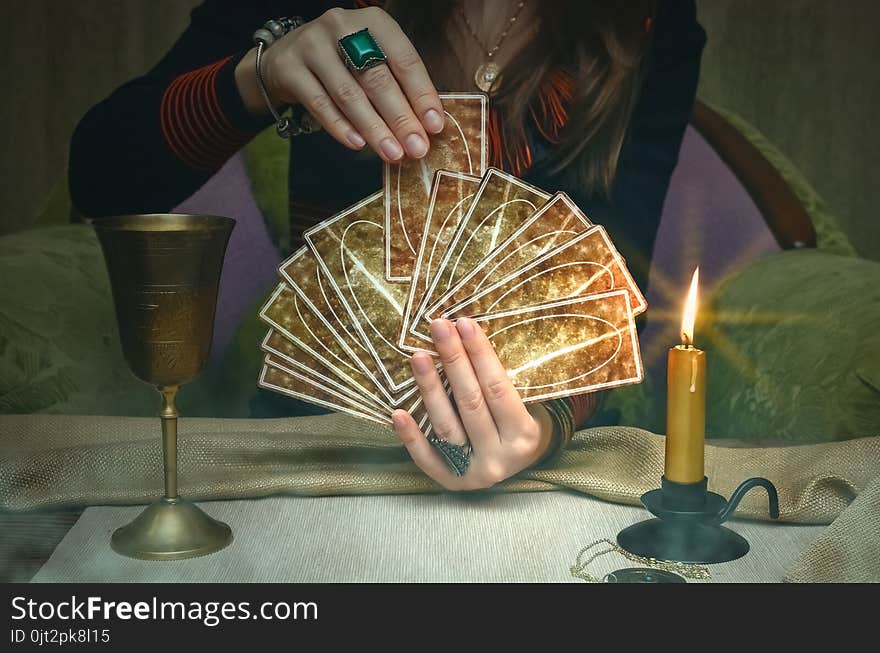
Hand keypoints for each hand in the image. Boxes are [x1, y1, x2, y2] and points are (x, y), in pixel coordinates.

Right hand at [235, 6, 444, 160]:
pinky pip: (319, 104)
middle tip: (416, 148)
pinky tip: (358, 145)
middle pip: (377, 79)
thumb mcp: (372, 61)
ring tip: (392, 153)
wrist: (285, 59)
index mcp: (373, 22)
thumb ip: (397, 87)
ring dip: (374, 128)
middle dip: (400, 118)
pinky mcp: (289, 68)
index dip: (421, 95)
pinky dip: (340, 127)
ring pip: (349, 94)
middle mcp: (342, 26)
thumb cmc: (342, 63)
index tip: (435, 126)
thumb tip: (426, 127)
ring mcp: (312, 45)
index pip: (404, 60)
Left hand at [392, 318, 556, 490]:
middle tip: (438, 327)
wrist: (520, 466)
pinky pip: (426, 458)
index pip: (498, 388)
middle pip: (470, 402)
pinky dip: (411, 435)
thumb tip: (466, 334)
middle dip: (453, 360)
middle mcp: (500, 456)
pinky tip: (397, 412)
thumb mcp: (526, 405)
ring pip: (446, 426)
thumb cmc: (519, 423)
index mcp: (523, 434)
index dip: (480, 355)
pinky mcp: (450, 481)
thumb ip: (502, 381)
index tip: (464, 323)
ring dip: (430, 389)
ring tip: (418, 357)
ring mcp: (474, 472)